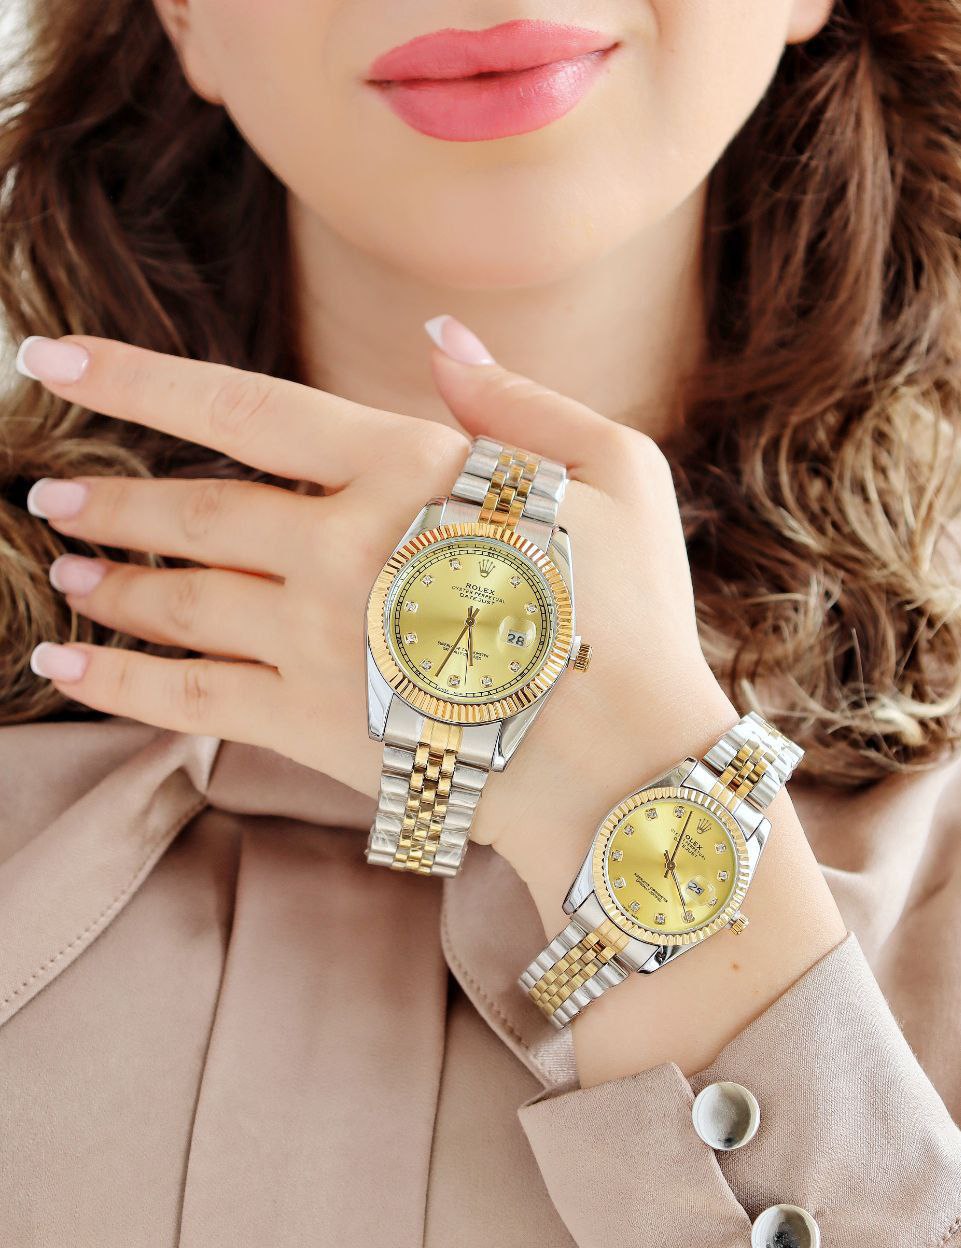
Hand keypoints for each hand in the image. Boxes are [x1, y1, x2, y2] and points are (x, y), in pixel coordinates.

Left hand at [21, 330, 736, 902]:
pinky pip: (191, 700)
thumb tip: (438, 336)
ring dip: (112, 583)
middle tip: (50, 492)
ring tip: (66, 568)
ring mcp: (316, 643)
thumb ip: (517, 398)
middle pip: (192, 513)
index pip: (242, 409)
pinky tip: (66, 667)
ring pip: (181, 603)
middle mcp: (339, 550)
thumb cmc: (634, 612)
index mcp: (405, 473)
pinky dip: (119, 684)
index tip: (52, 360)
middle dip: (111, 499)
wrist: (623, 761)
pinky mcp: (311, 728)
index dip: (138, 380)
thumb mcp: (614, 470)